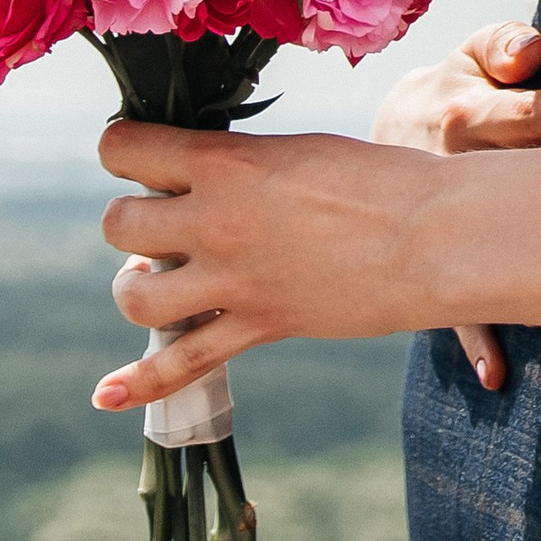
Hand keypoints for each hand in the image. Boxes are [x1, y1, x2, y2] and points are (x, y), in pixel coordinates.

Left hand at [92, 123, 467, 415]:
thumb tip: (201, 183)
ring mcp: (232, 281)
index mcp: (224, 161)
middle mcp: (214, 220)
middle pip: (118, 223)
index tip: (133, 152)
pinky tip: (104, 393)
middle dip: (134, 219)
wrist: (436, 235)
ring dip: (135, 286)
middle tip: (169, 219)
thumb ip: (239, 164)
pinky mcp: (257, 326)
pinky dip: (139, 383)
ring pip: (133, 297)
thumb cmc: (381, 180)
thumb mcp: (297, 150)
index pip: (122, 149)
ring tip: (157, 278)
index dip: (121, 148)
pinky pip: (182, 365)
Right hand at [371, 22, 540, 396]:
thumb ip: (503, 46)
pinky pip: (448, 307)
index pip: (529, 113)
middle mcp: (449, 170)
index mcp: (467, 114)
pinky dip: (471, 340)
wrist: (370, 148)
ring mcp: (436, 226)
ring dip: (515, 276)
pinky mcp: (428, 266)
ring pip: (480, 250)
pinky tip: (495, 373)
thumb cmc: (453, 93)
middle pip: (513, 182)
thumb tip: (534, 47)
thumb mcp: (470, 58)